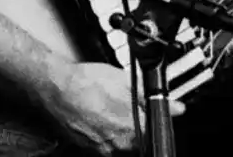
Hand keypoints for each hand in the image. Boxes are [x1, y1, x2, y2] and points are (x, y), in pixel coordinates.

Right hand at [41, 62, 185, 154]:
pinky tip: (99, 114)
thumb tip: (177, 107)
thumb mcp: (125, 82)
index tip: (159, 111)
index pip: (158, 132)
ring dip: (122, 128)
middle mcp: (119, 146)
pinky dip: (106, 131)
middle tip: (128, 105)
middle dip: (139, 123)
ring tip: (111, 107)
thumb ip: (153, 99)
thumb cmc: (86, 83)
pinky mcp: (89, 148)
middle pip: (141, 140)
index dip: (159, 119)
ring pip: (123, 143)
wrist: (55, 88)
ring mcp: (102, 150)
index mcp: (133, 131)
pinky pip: (106, 143)